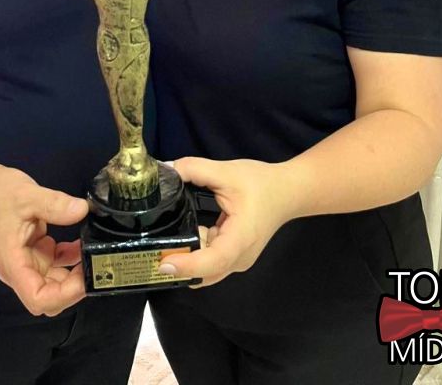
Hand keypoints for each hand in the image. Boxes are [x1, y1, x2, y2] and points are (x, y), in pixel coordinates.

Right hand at [0, 163, 88, 315]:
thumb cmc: (0, 193)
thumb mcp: (28, 195)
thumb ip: (55, 204)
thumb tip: (82, 211)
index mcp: (12, 263)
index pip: (37, 298)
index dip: (63, 295)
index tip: (84, 277)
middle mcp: (19, 269)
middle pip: (49, 297)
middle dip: (73, 286)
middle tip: (94, 263)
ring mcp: (27, 262)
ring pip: (54, 283)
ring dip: (74, 273)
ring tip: (92, 253)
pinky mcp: (34, 253)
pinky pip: (55, 264)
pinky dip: (70, 259)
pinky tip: (80, 243)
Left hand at [158, 157, 296, 287]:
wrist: (289, 191)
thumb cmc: (262, 183)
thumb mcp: (226, 171)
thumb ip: (194, 169)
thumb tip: (164, 169)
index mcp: (240, 239)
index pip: (212, 262)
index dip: (187, 265)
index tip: (163, 263)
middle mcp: (239, 258)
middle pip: (205, 273)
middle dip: (179, 266)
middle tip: (152, 251)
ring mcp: (239, 260)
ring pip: (206, 270)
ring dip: (187, 258)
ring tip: (163, 242)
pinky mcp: (236, 256)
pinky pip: (211, 261)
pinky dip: (196, 252)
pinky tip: (184, 236)